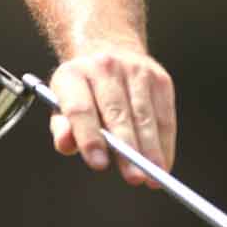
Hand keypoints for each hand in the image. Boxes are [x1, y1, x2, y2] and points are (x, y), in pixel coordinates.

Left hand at [48, 48, 175, 186]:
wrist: (107, 48)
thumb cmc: (82, 91)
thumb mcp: (61, 105)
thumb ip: (62, 128)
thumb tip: (66, 145)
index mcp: (72, 75)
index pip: (80, 109)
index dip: (89, 138)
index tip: (99, 164)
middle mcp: (104, 66)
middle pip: (116, 113)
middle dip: (127, 149)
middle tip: (134, 178)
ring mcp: (135, 69)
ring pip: (144, 116)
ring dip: (151, 149)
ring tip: (153, 177)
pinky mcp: (159, 78)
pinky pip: (165, 116)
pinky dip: (165, 143)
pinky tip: (163, 164)